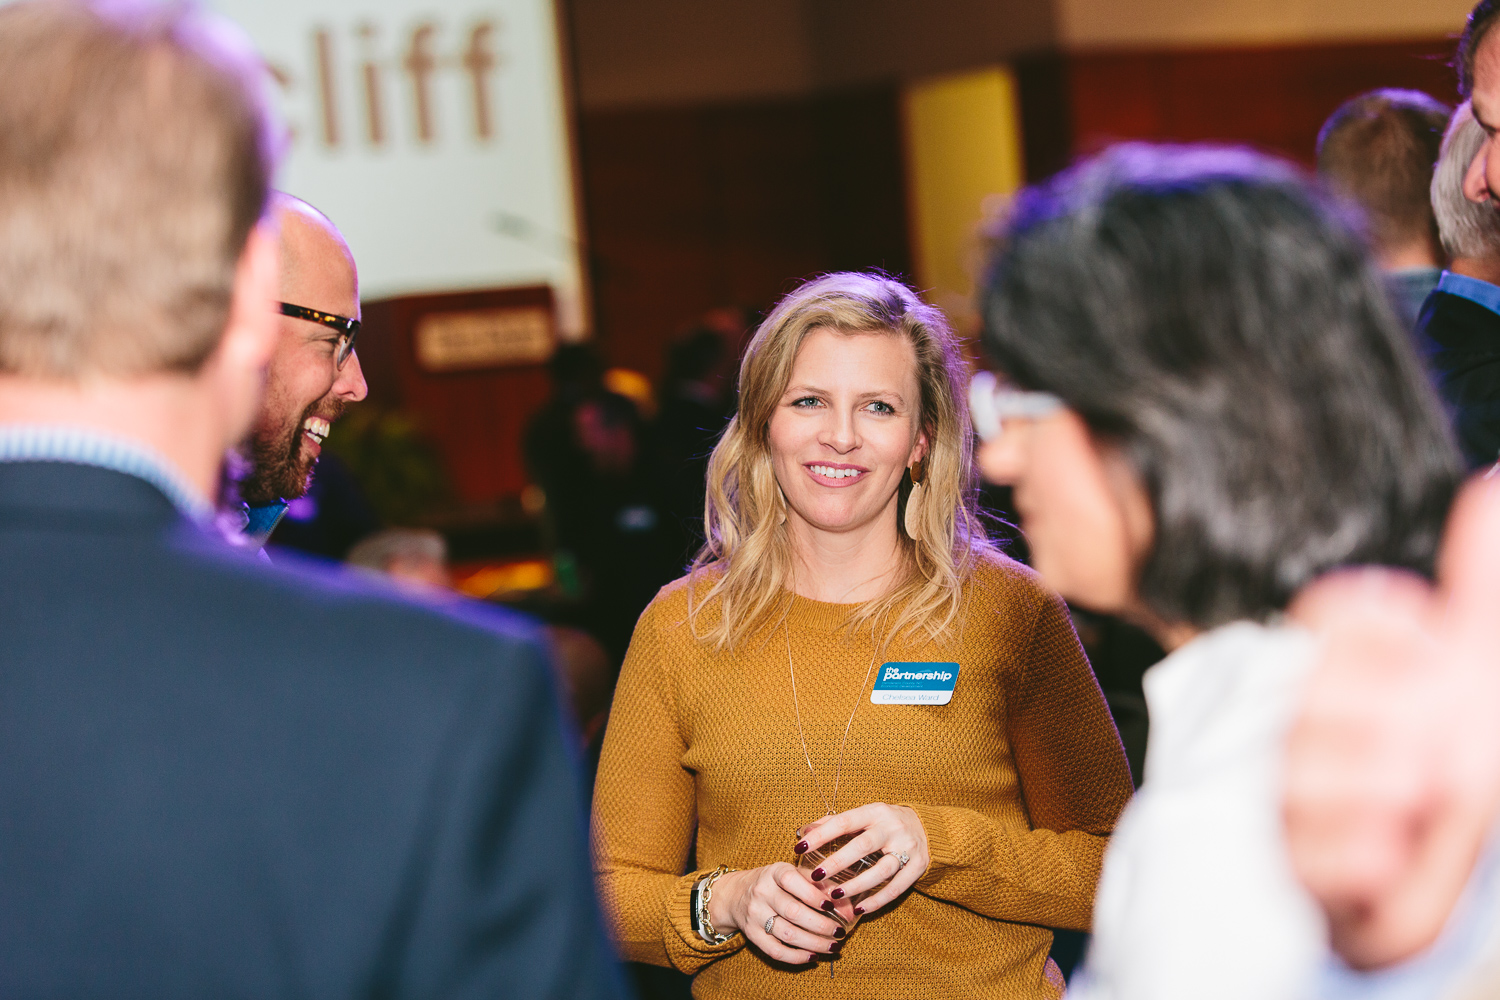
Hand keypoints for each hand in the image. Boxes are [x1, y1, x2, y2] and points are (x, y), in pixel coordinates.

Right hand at [707, 863, 843, 963]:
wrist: (737, 894)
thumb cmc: (775, 883)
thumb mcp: (793, 873)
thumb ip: (821, 885)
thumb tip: (849, 908)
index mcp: (774, 872)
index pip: (793, 881)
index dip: (813, 895)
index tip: (833, 906)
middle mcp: (762, 892)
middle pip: (793, 912)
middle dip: (821, 925)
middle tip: (840, 932)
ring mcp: (755, 915)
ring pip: (787, 934)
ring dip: (814, 943)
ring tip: (833, 946)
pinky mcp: (752, 934)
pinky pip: (775, 951)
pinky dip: (796, 957)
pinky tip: (813, 956)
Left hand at [796, 802, 928, 919]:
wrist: (929, 827)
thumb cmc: (886, 823)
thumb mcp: (865, 816)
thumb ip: (836, 823)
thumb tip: (804, 831)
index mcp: (875, 812)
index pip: (844, 822)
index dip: (821, 835)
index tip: (800, 847)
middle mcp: (892, 828)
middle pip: (863, 846)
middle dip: (838, 862)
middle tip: (816, 876)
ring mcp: (908, 847)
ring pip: (882, 869)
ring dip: (857, 884)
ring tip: (835, 895)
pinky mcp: (919, 866)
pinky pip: (897, 887)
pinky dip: (878, 899)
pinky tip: (861, 908)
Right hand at [1284, 477, 1499, 968]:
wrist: (1462, 867)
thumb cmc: (1470, 759)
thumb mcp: (1480, 666)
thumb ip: (1479, 585)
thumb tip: (1490, 481)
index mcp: (1347, 665)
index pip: (1336, 616)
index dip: (1394, 637)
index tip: (1438, 658)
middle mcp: (1307, 721)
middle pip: (1316, 690)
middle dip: (1397, 719)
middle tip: (1440, 745)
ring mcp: (1294, 793)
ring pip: (1307, 771)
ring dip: (1387, 788)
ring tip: (1424, 800)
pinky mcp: (1297, 867)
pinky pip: (1314, 854)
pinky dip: (1369, 857)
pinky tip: (1400, 850)